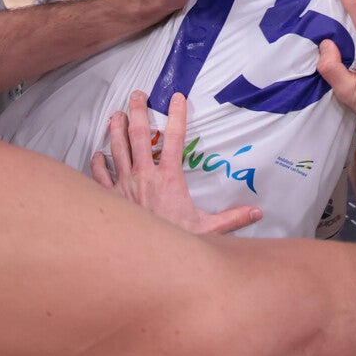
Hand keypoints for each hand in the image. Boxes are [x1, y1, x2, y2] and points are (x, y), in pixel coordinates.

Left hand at [92, 92, 262, 234]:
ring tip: (116, 114)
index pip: (174, 139)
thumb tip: (258, 212)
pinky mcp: (110, 198)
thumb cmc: (176, 243)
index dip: (176, 116)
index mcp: (168, 178)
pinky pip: (99, 175)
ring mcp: (123, 186)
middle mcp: (144, 176)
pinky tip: (97, 154)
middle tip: (137, 94)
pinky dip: (97, 162)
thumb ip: (232, 218)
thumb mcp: (208, 230)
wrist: (144, 261)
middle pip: (138, 135)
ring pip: (117, 149)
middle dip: (137, 111)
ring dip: (115, 129)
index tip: (177, 97)